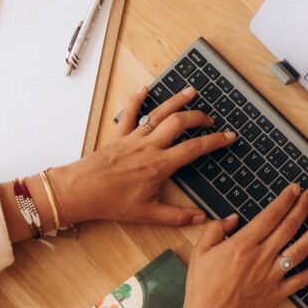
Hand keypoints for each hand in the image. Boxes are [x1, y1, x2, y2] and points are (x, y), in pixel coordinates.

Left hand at [47, 86, 235, 225]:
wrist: (79, 191)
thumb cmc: (111, 203)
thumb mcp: (148, 214)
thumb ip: (178, 216)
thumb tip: (202, 218)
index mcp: (160, 165)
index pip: (195, 148)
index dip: (215, 141)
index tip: (229, 137)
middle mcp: (149, 146)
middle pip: (179, 123)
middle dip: (198, 117)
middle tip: (210, 119)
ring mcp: (134, 138)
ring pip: (159, 113)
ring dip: (176, 101)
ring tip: (191, 92)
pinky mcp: (119, 136)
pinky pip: (130, 114)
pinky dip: (137, 99)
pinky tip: (145, 89)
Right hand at [160, 183, 307, 307]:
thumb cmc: (201, 289)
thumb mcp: (199, 253)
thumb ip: (215, 230)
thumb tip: (233, 218)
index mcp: (242, 245)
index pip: (270, 216)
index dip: (285, 200)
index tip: (294, 189)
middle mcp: (261, 258)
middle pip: (288, 227)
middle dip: (302, 208)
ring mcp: (272, 276)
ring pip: (300, 250)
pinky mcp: (278, 293)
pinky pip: (301, 280)